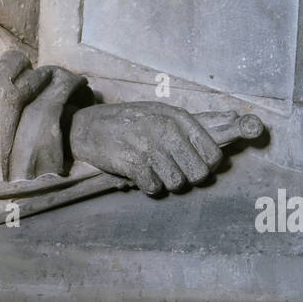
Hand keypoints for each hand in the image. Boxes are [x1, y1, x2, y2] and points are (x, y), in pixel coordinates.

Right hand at [68, 102, 223, 195]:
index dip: (207, 166)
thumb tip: (212, 156)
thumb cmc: (129, 121)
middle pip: (199, 173)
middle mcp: (167, 130)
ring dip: (166, 182)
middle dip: (188, 178)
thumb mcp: (160, 114)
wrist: (89, 126)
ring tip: (154, 170)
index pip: (213, 154)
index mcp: (178, 118)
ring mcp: (150, 147)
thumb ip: (185, 130)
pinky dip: (148, 186)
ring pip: (177, 183)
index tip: (194, 166)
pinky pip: (154, 188)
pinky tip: (140, 174)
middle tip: (174, 172)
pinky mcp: (134, 163)